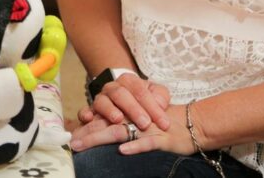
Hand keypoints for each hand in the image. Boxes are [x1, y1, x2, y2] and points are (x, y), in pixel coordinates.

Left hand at [71, 104, 194, 155]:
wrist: (194, 123)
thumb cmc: (163, 124)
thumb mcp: (141, 121)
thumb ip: (121, 124)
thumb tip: (100, 132)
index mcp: (127, 113)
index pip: (102, 118)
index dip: (85, 126)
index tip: (70, 136)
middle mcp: (133, 118)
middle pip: (105, 124)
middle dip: (85, 133)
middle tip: (69, 142)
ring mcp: (146, 128)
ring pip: (119, 131)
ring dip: (99, 138)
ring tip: (82, 145)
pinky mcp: (161, 139)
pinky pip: (147, 142)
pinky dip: (135, 146)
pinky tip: (122, 150)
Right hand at [80, 72, 171, 130]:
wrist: (126, 101)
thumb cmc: (145, 101)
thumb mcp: (156, 95)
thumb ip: (161, 97)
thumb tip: (160, 105)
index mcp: (129, 80)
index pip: (141, 91)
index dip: (153, 107)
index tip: (164, 123)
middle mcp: (112, 88)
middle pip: (121, 94)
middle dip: (134, 109)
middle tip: (145, 124)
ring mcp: (100, 99)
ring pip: (102, 101)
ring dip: (110, 110)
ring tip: (119, 119)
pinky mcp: (91, 111)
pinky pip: (84, 111)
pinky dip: (85, 114)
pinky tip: (89, 119)